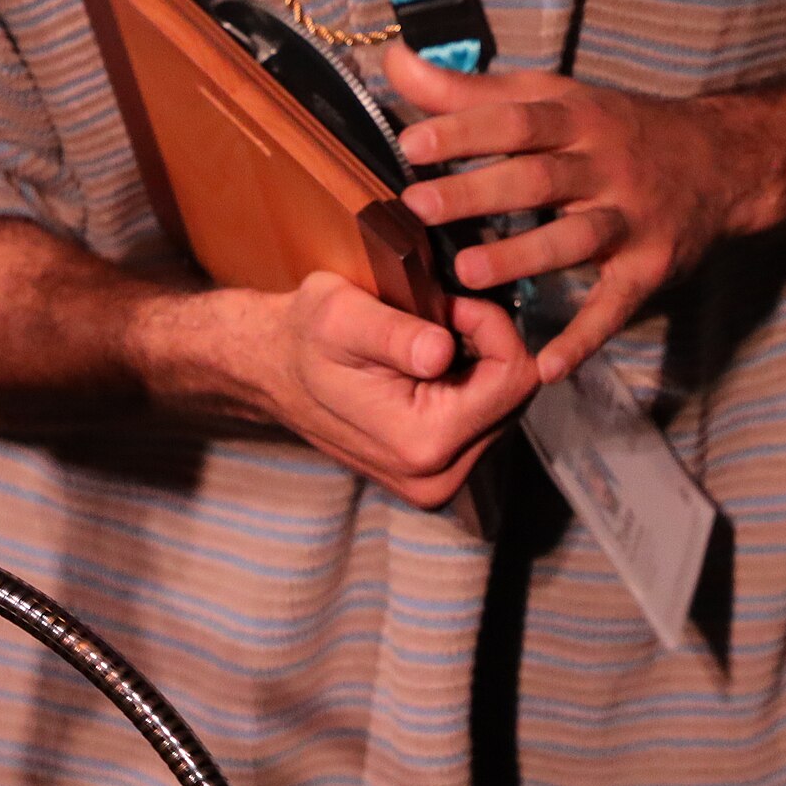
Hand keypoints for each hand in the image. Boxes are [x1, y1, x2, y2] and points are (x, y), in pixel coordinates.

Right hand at [221, 270, 539, 510]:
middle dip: (487, 347)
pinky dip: (467, 386)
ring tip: (426, 341)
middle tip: (437, 317)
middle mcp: (438, 478)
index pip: (513, 378)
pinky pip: (482, 422)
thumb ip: (395, 334)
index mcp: (424, 442)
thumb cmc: (304, 335)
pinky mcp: (436, 475)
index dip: (493, 326)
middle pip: (515, 398)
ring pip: (504, 409)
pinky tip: (428, 367)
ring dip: (478, 366)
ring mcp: (438, 483)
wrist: (271, 371)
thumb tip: (441, 351)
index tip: (450, 302)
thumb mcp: (341, 314)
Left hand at [388, 45, 755, 383]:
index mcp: (576, 118)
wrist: (720, 160)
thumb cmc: (612, 127)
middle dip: (478, 192)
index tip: (413, 143)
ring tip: (467, 273)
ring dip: (522, 257)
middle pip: (538, 179)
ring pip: (573, 239)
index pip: (516, 120)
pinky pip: (614, 306)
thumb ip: (469, 88)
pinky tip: (546, 366)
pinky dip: (583, 338)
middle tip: (418, 206)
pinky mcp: (649, 268)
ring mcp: (630, 220)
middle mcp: (605, 166)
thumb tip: (394, 61)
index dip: (466, 130)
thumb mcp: (552, 96)